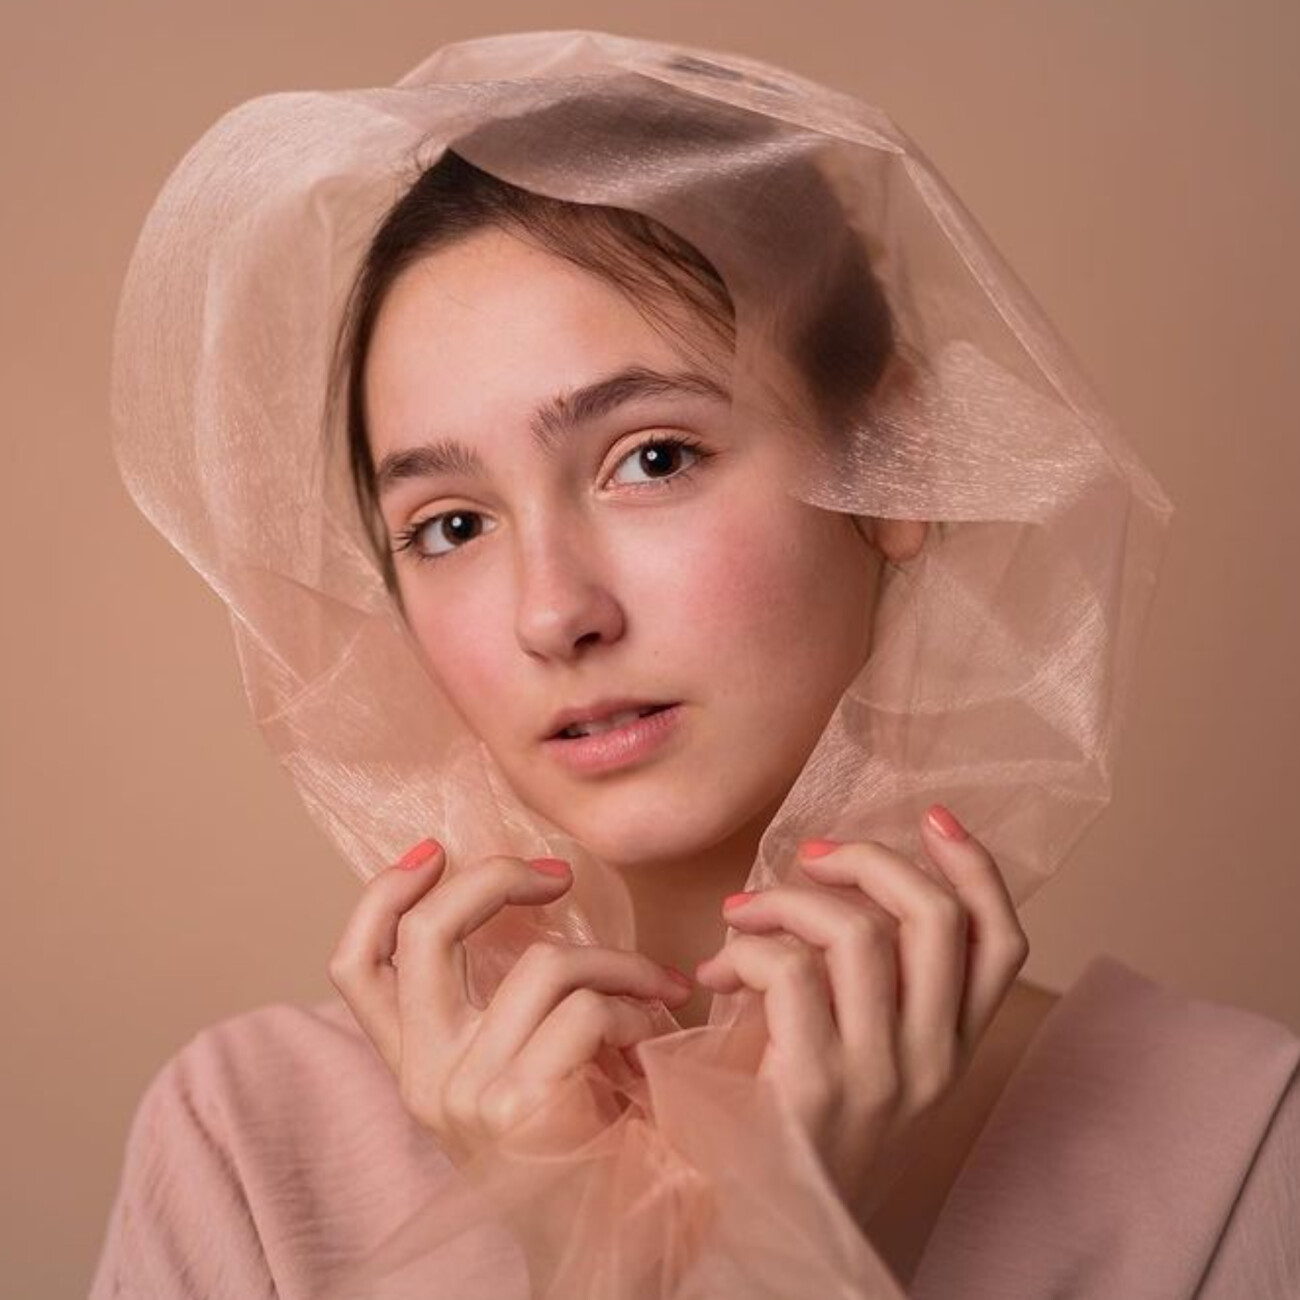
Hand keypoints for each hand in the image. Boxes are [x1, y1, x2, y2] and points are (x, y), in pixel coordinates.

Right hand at [327, 841, 692, 1165]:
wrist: (612, 1255)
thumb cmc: (585, 1149)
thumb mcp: (520, 1068)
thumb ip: (500, 1004)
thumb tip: (524, 896)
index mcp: (416, 1064)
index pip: (356, 964)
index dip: (382, 894)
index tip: (433, 850)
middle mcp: (426, 1077)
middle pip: (424, 935)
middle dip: (495, 878)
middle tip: (559, 875)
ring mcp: (467, 1092)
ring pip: (540, 964)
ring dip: (615, 962)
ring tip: (651, 990)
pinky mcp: (520, 1105)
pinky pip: (586, 1009)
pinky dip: (636, 1009)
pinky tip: (653, 1040)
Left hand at [692, 805, 1028, 1226]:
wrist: (771, 1232)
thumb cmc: (805, 1133)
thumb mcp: (869, 1063)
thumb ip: (876, 989)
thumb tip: (839, 890)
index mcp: (954, 1050)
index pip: (1002, 941)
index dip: (977, 867)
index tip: (934, 818)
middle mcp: (932, 1061)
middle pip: (934, 917)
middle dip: (870, 860)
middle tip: (811, 856)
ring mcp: (879, 1075)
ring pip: (859, 933)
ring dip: (789, 901)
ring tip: (743, 915)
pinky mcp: (814, 1086)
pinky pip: (790, 973)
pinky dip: (747, 950)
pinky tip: (718, 973)